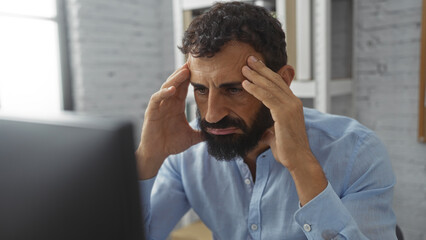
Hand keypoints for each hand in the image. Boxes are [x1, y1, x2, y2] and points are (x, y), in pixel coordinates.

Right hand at [136, 63, 202, 179]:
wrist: (157, 154)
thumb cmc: (171, 144)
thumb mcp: (191, 137)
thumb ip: (203, 133)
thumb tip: (218, 133)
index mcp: (176, 105)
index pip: (184, 87)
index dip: (191, 77)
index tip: (202, 67)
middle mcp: (168, 103)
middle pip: (176, 82)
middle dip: (184, 72)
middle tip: (194, 61)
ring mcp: (159, 106)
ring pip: (166, 87)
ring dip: (175, 79)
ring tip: (185, 71)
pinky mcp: (151, 112)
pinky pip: (157, 99)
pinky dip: (164, 93)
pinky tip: (172, 89)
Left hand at [241, 56, 326, 204]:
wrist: (298, 160)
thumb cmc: (288, 150)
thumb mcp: (276, 135)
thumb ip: (271, 130)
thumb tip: (265, 133)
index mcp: (292, 105)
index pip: (278, 84)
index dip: (266, 74)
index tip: (255, 66)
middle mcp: (293, 102)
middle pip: (275, 80)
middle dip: (261, 69)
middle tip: (249, 59)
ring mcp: (290, 107)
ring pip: (270, 86)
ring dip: (256, 76)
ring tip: (244, 68)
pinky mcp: (284, 113)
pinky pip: (267, 97)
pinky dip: (255, 89)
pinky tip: (245, 84)